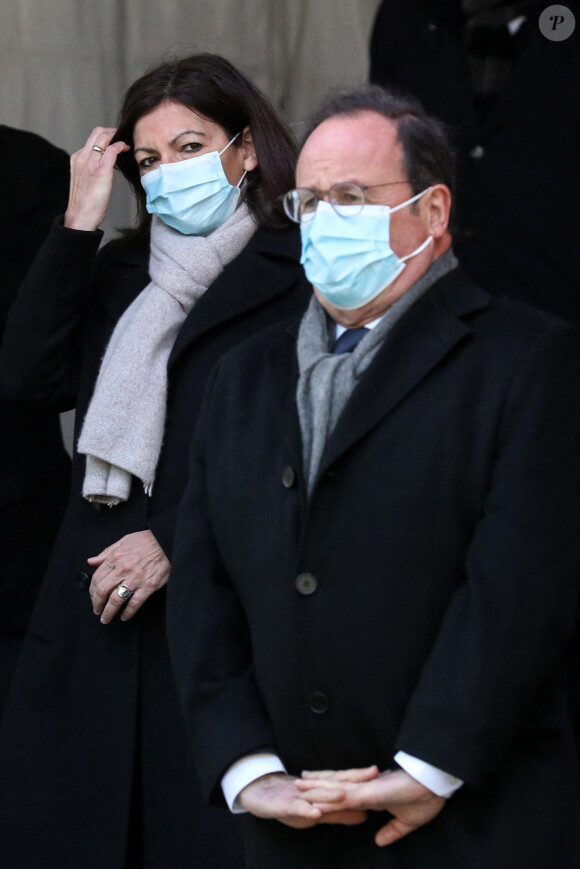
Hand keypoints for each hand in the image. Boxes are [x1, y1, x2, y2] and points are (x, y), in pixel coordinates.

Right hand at [65, 127, 129, 230]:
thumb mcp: (84, 181)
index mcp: (77, 159)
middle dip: (111, 131)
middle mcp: (82, 157)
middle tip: (122, 136)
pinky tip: (126, 148)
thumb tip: (102, 166)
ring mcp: (90, 162)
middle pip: (97, 133)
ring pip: (103, 137)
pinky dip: (120, 145)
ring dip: (117, 136)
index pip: (91, 139)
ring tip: (125, 142)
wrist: (80, 216)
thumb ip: (90, 169)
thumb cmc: (84, 203)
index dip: (104, 136)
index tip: (114, 139)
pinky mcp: (101, 170)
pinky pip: (112, 150)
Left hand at [88, 530, 169, 623]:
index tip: (93, 597)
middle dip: (97, 604)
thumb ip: (106, 552)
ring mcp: (136, 579)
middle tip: (96, 610)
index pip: (97, 578)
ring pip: (116, 600)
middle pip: (103, 591)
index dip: (92, 591)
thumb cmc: (147, 540)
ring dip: (108, 612)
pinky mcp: (148, 586)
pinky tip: (124, 617)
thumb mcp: (124, 541)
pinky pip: (134, 603)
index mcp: (115, 558)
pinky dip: (128, 612)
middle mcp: (123, 569)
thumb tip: (92, 561)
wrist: (167, 541)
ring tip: (105, 618)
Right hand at [239, 773, 366, 829]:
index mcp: (322, 790)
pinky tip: (315, 812)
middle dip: (353, 779)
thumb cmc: (290, 803)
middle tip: (372, 774)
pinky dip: (306, 810)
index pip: (345, 782)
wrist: (258, 794)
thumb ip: (339, 814)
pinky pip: (296, 808)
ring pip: (317, 795)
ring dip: (331, 794)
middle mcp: (313, 790)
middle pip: (335, 782)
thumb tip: (364, 816)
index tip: (381, 775)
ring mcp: (298, 797)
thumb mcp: (317, 811)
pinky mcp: (283, 805)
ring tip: (346, 793)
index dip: (362, 778)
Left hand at [296, 767, 445, 845]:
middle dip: (316, 787)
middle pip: (335, 787)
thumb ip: (392, 830)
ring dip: (316, 789)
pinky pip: (345, 798)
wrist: (437, 782)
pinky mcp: (370, 792)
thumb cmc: (426, 797)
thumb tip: (378, 841)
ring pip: (335, 790)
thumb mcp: (408, 821)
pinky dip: (329, 800)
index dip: (329, 794)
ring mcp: (366, 789)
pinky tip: (316, 801)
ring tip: (298, 786)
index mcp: (373, 795)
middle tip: (297, 784)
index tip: (314, 794)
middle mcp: (366, 789)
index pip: (345, 796)